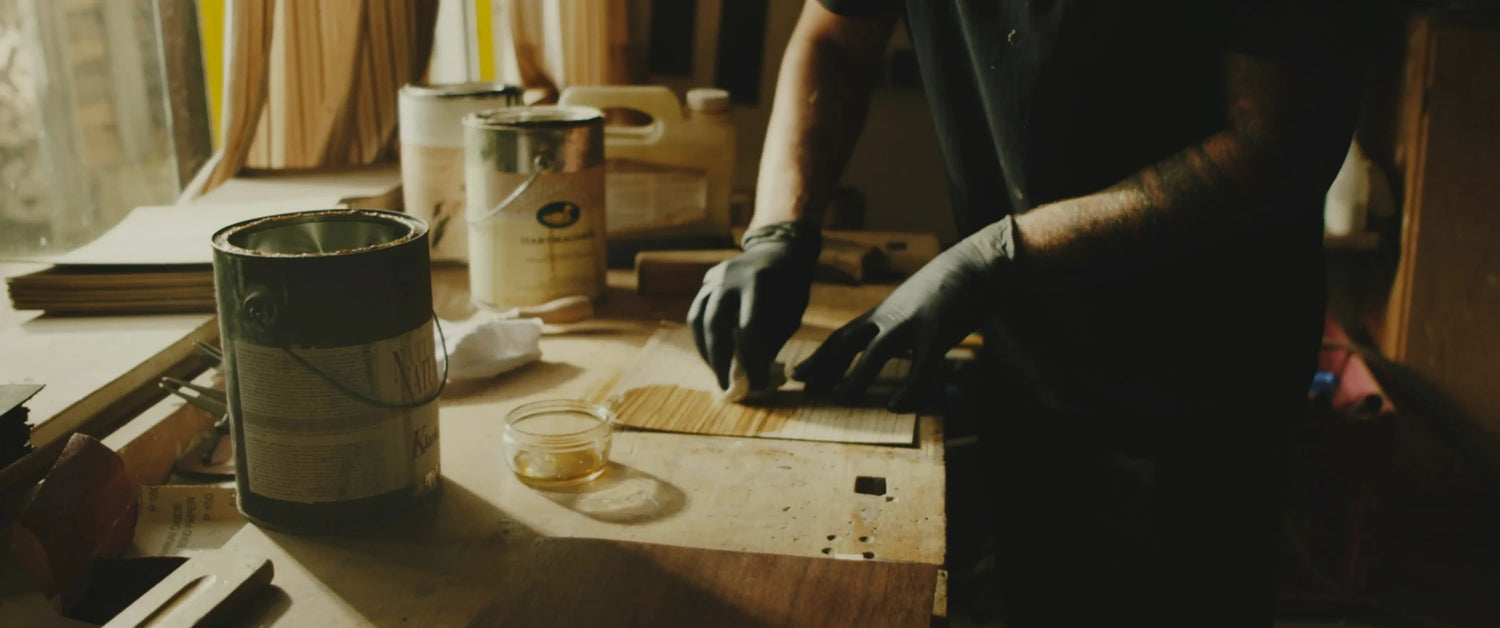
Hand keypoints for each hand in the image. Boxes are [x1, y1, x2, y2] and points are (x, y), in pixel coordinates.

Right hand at [689, 221, 821, 389]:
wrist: (778, 249)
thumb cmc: (790, 287)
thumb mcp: (790, 313)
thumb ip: (770, 340)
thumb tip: (751, 376)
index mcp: (758, 282)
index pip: (750, 329)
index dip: (752, 360)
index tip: (757, 384)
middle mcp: (729, 277)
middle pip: (715, 325)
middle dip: (720, 360)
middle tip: (726, 386)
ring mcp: (713, 277)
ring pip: (697, 319)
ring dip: (705, 351)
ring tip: (717, 372)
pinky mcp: (706, 282)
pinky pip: (697, 312)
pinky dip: (702, 337)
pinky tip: (713, 353)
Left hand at [792, 216, 1016, 411]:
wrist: (980, 261)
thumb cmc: (950, 284)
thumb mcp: (914, 302)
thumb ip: (899, 322)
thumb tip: (890, 343)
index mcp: (884, 312)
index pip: (842, 337)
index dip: (819, 357)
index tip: (797, 375)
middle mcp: (891, 316)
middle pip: (847, 342)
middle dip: (823, 365)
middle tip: (802, 387)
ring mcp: (914, 322)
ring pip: (877, 352)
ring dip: (856, 377)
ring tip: (840, 399)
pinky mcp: (940, 330)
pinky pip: (921, 365)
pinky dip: (909, 388)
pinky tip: (896, 406)